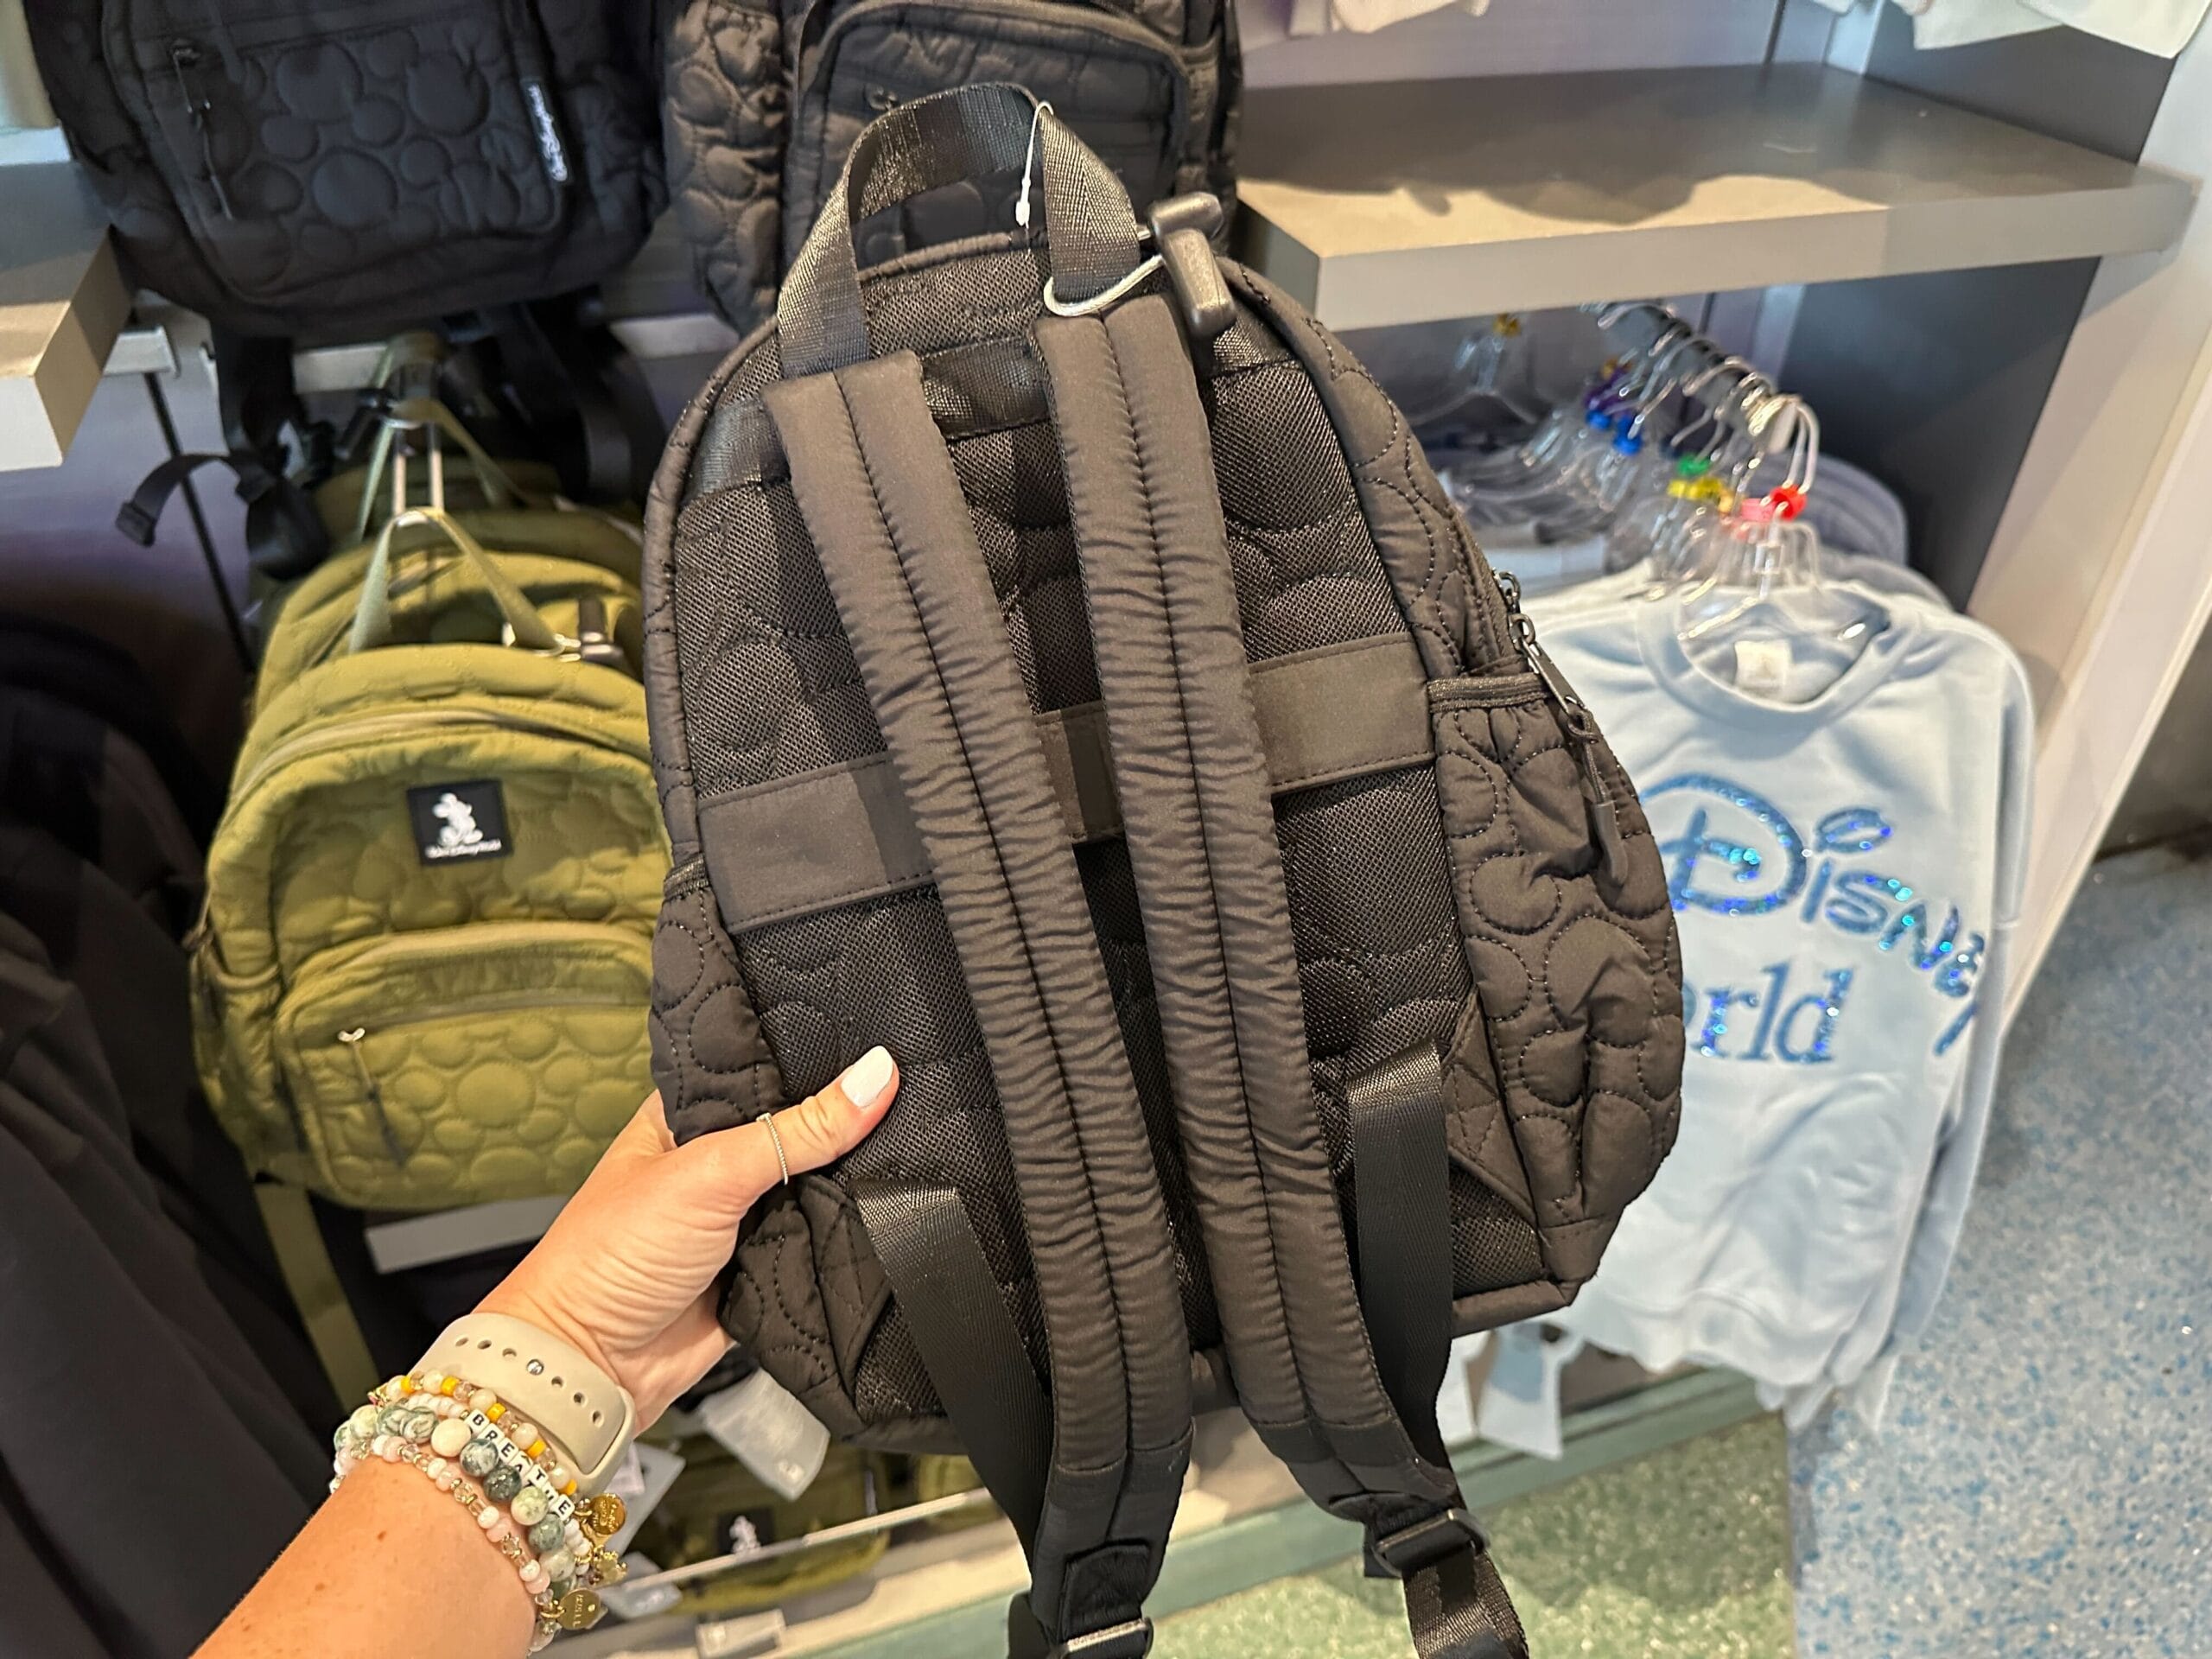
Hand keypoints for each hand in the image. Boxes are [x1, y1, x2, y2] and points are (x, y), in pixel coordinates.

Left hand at [477, 1047, 897, 1424]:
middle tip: (910, 1100)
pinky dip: (844, 1240)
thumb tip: (875, 1076)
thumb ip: (797, 1130)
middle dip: (844, 1128)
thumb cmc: (611, 1256)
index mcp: (688, 1118)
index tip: (884, 1043)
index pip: (766, 1073)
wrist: (593, 1366)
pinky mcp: (761, 1270)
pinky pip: (819, 1246)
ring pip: (815, 1190)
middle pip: (799, 1133)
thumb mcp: (710, 1173)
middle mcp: (715, 1163)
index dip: (819, 1062)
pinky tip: (884, 1217)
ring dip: (848, 1186)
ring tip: (908, 1155)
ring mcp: (739, 1219)